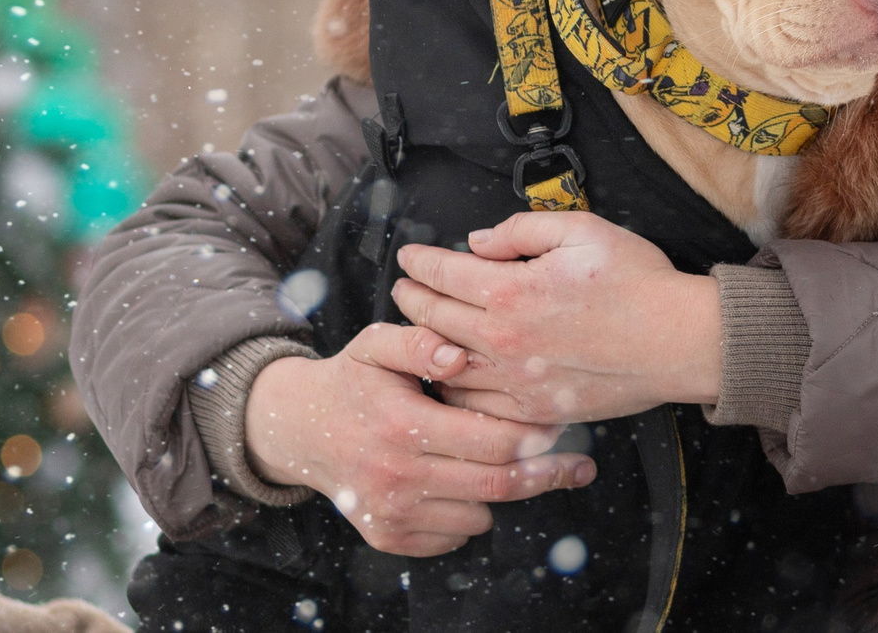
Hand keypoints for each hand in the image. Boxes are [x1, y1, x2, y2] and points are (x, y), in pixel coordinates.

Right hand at [242, 322, 595, 555]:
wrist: (298, 430)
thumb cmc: (353, 378)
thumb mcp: (376, 344)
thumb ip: (418, 340)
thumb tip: (459, 354)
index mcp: (403, 424)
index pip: (494, 440)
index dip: (536, 434)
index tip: (562, 425)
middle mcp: (397, 476)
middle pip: (498, 485)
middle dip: (545, 475)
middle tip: (579, 465)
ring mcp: (391, 513)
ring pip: (480, 514)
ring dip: (503, 491)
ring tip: (513, 464)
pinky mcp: (387, 537)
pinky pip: (453, 536)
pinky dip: (470, 514)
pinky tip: (466, 482)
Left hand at [392, 212, 721, 424]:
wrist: (679, 341)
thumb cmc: (637, 280)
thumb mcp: (582, 230)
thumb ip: (522, 230)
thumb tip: (477, 243)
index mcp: (513, 291)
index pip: (444, 275)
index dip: (420, 263)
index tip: (408, 257)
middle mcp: (505, 340)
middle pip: (435, 320)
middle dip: (411, 300)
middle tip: (402, 289)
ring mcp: (517, 382)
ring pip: (447, 368)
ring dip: (425, 346)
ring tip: (418, 331)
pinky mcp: (535, 411)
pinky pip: (477, 405)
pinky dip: (455, 389)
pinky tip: (453, 377)